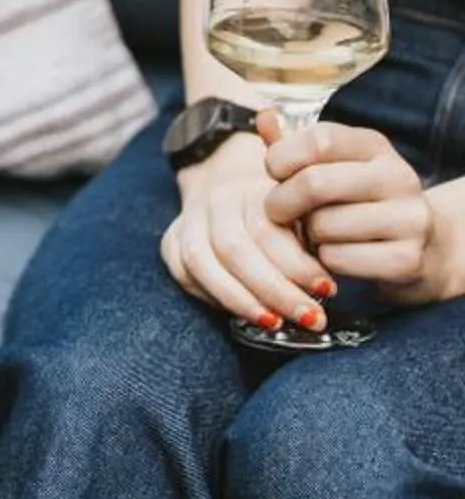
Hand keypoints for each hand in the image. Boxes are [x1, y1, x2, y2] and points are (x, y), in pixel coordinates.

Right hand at [160, 118, 332, 332]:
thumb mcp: (303, 205)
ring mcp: (189, 221)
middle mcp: (216, 201)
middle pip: (236, 250)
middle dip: (275, 290)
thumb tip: (328, 285)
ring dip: (240, 299)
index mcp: (253, 188)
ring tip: (274, 323)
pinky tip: (243, 313)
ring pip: (203, 263)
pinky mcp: (170, 242)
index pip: (269, 230)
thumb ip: (313, 232)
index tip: (328, 290)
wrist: (228, 175)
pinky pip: (185, 273)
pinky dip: (213, 296)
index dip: (297, 265)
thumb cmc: (280, 204)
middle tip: (310, 318)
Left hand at [264, 118, 451, 300]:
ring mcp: (408, 218)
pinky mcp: (407, 258)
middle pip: (316, 183)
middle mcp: (397, 176)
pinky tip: (336, 253)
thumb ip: (293, 146)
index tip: (273, 173)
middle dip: (282, 201)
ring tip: (317, 232)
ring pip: (324, 226)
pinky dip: (324, 260)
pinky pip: (338, 259)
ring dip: (307, 234)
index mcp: (375, 145)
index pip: (320, 139)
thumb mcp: (332, 166)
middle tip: (277, 211)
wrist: (423, 246)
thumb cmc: (358, 200)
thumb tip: (264, 116)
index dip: (283, 157)